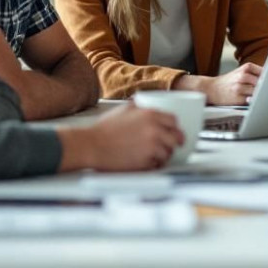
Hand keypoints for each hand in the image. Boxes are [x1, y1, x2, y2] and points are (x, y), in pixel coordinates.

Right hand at [58, 104, 183, 171]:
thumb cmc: (104, 129)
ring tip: (157, 156)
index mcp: (150, 115)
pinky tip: (148, 162)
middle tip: (174, 146)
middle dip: (176, 143)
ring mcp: (151, 146)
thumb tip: (146, 103)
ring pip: (169, 153)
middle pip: (176, 138)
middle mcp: (154, 130)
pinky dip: (155, 164)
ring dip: (165, 155)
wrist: (91, 145)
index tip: (174, 132)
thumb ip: (139, 105)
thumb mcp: (123, 109)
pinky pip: (158, 164)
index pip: (174, 121)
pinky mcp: (146, 162)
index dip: (175, 127)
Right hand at [204, 62, 263, 104]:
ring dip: (261, 95)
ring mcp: (240, 87)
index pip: (265, 72)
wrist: (211, 88)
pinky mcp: (238, 98)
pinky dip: (255, 101)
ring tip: (263, 97)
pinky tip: (254, 101)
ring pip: (258, 92)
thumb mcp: (240, 72)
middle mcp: (243, 76)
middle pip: (263, 82)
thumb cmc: (229, 81)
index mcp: (246, 68)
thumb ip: (255, 74)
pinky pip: (252, 101)